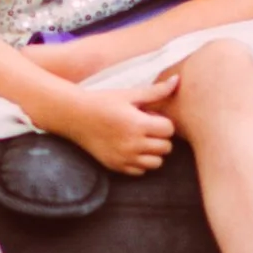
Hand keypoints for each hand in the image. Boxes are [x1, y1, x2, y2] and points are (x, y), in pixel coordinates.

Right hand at [63, 71, 178, 174]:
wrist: (75, 115)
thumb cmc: (104, 100)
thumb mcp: (129, 94)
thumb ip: (155, 91)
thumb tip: (177, 81)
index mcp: (137, 124)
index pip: (169, 130)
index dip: (163, 121)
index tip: (150, 115)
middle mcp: (132, 144)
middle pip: (166, 148)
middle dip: (160, 136)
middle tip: (146, 126)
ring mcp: (124, 158)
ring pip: (156, 163)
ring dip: (153, 151)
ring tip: (140, 138)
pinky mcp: (116, 166)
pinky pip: (140, 171)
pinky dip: (140, 161)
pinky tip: (130, 147)